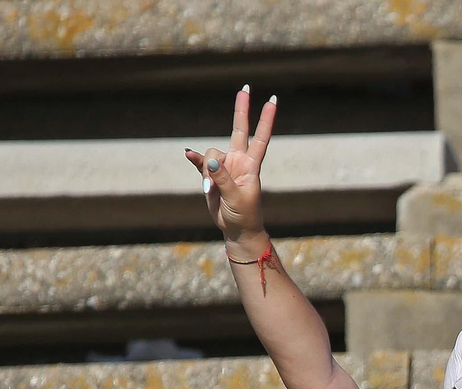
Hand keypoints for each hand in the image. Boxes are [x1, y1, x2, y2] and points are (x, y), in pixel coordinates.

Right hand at [184, 85, 276, 243]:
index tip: (272, 100)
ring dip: (207, 170)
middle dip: (242, 109)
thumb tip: (209, 159)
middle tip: (246, 87)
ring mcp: (224, 166)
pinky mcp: (210, 174)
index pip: (260, 137)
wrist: (236, 228)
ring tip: (211, 190)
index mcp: (251, 165)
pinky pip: (200, 162)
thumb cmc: (244, 214)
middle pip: (239, 129)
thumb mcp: (236, 197)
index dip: (266, 119)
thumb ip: (223, 177)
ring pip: (211, 153)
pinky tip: (189, 155)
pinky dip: (195, 160)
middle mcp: (238, 160)